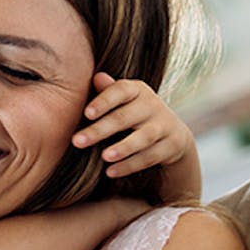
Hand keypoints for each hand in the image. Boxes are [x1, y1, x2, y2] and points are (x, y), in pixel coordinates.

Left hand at [72, 73, 194, 178]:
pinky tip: (111, 172)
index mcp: (137, 90)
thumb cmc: (134, 114)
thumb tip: (96, 77)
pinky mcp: (172, 145)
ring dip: (123, 148)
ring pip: (142, 138)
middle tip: (77, 141)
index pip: (120, 91)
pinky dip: (130, 165)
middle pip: (124, 117)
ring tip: (104, 157)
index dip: (104, 101)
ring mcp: (164, 125)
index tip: (86, 114)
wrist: (172, 133)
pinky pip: (149, 157)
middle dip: (100, 130)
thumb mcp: (123, 101)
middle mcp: (152, 105)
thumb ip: (108, 92)